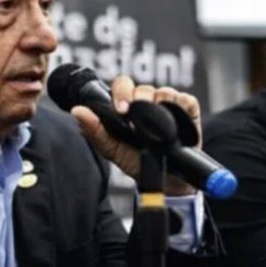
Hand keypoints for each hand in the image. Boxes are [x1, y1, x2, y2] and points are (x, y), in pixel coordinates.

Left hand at [71, 76, 201, 194]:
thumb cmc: (138, 162)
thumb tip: (77, 111)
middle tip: (133, 115)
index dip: (121, 92)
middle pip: (142, 87)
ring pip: (163, 91)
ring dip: (157, 105)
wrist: (165, 181)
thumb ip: (95, 130)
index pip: (122, 85)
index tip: (120, 109)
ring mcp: (169, 103)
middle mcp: (148, 100)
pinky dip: (178, 106)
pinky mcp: (188, 108)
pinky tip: (174, 120)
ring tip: (155, 125)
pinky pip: (183, 99)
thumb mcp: (113, 150)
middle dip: (137, 98)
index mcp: (129, 105)